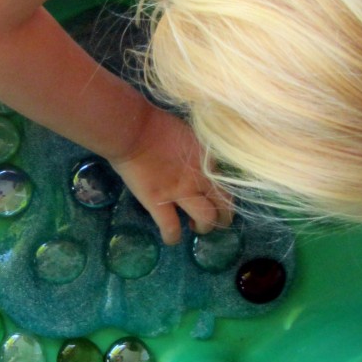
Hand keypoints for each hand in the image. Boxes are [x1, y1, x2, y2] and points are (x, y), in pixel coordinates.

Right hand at [110, 104, 232, 245]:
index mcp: (208, 160)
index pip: (228, 185)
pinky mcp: (159, 202)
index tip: (219, 200)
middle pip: (223, 206)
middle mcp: (200, 179)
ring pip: (205, 219)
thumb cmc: (156, 123)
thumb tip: (199, 161)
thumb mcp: (189, 134)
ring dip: (203, 227)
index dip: (227, 197)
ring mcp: (180, 192)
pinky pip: (171, 227)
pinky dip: (172, 237)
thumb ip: (197, 152)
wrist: (134, 130)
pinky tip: (170, 238)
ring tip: (195, 227)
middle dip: (222, 218)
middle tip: (214, 220)